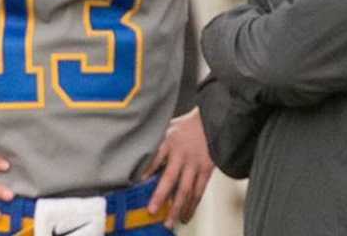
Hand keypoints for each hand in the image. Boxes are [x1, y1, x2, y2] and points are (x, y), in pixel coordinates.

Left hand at [143, 107, 213, 227]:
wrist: (211, 122)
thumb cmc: (183, 128)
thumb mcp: (166, 128)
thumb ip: (154, 143)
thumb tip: (135, 158)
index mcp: (169, 141)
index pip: (156, 156)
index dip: (147, 169)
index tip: (138, 183)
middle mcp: (182, 154)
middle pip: (170, 177)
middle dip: (161, 195)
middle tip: (152, 211)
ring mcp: (195, 163)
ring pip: (186, 189)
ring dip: (177, 207)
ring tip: (170, 222)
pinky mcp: (206, 170)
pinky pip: (199, 191)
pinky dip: (193, 205)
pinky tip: (186, 216)